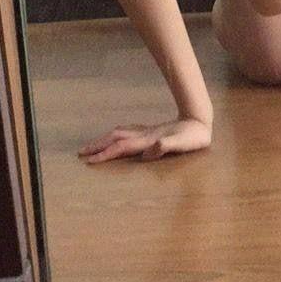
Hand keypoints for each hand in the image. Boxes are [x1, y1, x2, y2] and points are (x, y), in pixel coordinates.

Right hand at [78, 116, 212, 163]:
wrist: (200, 120)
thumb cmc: (193, 136)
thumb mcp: (183, 144)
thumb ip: (166, 146)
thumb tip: (150, 151)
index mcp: (148, 140)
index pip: (121, 148)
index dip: (105, 154)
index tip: (89, 161)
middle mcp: (144, 135)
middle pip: (115, 138)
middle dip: (97, 145)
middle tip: (80, 153)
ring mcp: (147, 132)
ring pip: (120, 134)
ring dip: (104, 139)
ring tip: (92, 145)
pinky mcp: (151, 132)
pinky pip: (127, 133)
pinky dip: (116, 136)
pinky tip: (116, 138)